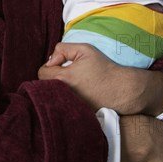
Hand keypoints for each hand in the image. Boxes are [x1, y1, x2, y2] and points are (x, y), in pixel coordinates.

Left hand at [38, 42, 162, 114]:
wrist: (121, 88)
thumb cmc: (104, 68)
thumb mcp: (85, 49)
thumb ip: (62, 49)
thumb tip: (50, 60)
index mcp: (63, 78)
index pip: (41, 72)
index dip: (51, 65)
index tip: (62, 64)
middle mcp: (62, 94)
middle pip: (44, 85)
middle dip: (52, 77)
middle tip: (67, 73)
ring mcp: (68, 105)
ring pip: (52, 95)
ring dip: (57, 88)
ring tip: (73, 83)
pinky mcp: (74, 112)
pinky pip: (61, 104)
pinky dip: (65, 98)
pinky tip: (78, 92)